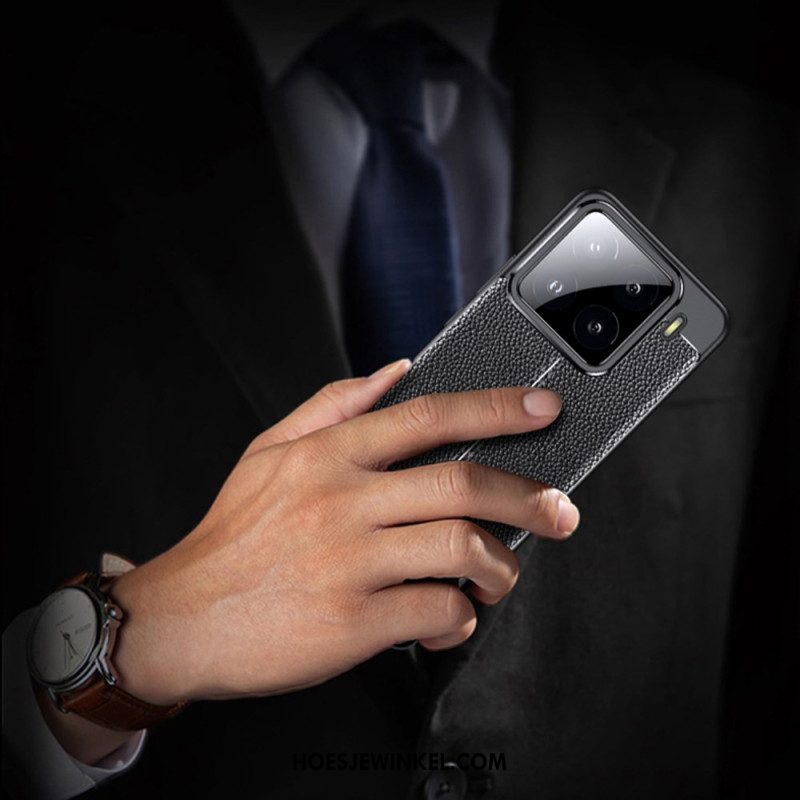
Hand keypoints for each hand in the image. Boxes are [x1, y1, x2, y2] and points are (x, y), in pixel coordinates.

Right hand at [111, 358, 577, 705]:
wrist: (182, 619)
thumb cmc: (234, 534)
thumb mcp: (269, 452)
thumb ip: (333, 404)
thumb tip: (396, 371)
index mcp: (327, 455)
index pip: (427, 416)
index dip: (494, 407)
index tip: (540, 409)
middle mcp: (341, 500)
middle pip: (462, 483)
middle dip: (528, 496)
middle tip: (559, 510)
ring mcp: (348, 562)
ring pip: (462, 548)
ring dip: (501, 567)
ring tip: (498, 576)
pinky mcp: (351, 622)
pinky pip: (438, 612)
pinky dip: (460, 619)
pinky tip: (449, 620)